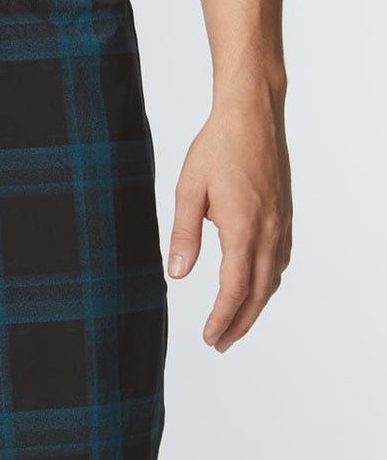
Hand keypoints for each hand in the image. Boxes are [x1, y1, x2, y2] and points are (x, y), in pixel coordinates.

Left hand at [167, 90, 291, 351]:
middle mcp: (268, 230)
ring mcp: (279, 223)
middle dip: (239, 323)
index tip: (209, 337)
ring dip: (254, 307)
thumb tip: (177, 274)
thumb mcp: (188, 190)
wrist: (252, 114)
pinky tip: (256, 290)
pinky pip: (279, 261)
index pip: (235, 288)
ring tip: (235, 327)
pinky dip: (267, 284)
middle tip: (220, 345)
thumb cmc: (218, 147)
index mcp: (243, 226)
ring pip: (272, 279)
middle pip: (258, 292)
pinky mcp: (282, 216)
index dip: (222, 317)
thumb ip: (183, 234)